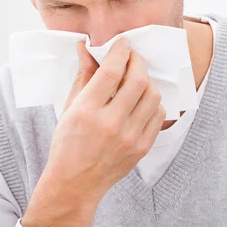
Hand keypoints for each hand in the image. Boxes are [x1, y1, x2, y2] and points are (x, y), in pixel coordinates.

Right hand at [44, 37, 165, 202]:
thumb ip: (83, 75)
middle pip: (137, 80)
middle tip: (132, 57)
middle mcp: (110, 124)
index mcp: (86, 111)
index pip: (111, 72)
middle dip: (137, 61)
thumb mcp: (69, 107)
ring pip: (152, 95)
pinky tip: (142, 99)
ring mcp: (129, 137)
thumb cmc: (68, 143)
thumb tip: (86, 47)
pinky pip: (158, 114)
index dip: (120, 51)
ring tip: (137, 78)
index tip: (123, 43)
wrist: (76, 183)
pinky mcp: (142, 147)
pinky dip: (153, 101)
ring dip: (147, 79)